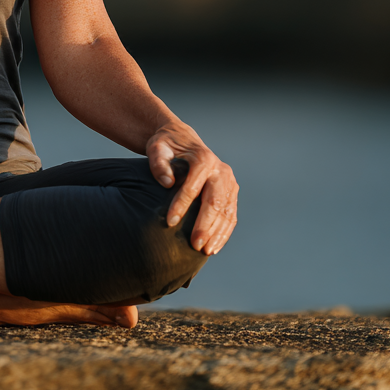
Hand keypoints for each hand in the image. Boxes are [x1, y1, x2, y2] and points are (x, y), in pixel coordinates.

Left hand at [146, 121, 237, 255]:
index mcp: (203, 158)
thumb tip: (167, 183)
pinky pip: (231, 214)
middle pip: (215, 202)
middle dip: (205, 225)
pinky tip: (215, 246)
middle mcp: (221, 170)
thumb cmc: (167, 145)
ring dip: (217, 233)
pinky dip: (224, 231)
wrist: (182, 138)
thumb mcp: (157, 147)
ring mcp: (229, 182)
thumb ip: (159, 162)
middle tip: (194, 245)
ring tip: (205, 251)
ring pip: (227, 211)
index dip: (181, 205)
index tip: (170, 222)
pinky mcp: (231, 192)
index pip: (193, 187)